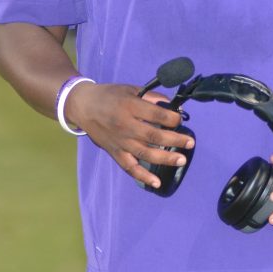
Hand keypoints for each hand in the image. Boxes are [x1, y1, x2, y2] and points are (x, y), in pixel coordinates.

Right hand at [64, 82, 194, 189]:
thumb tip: (170, 105)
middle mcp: (125, 125)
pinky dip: (142, 176)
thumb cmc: (108, 95)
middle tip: (190, 143)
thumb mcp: (130, 88)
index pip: (156, 115)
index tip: (180, 120)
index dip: (172, 118)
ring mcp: (120, 141)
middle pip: (154, 135)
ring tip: (181, 159)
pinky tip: (156, 183)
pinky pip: (129, 167)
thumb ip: (150, 96)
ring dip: (165, 158)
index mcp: (129, 106)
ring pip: (145, 153)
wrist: (82, 106)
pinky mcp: (114, 152)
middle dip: (175, 140)